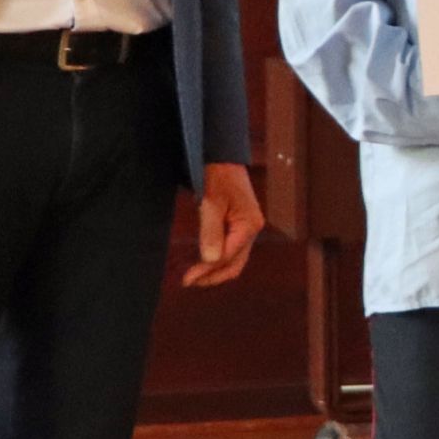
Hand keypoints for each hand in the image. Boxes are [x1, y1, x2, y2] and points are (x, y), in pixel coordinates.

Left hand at [184, 162, 264, 287]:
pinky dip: (218, 260)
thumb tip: (211, 260)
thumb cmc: (218, 175)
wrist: (223, 156)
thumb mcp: (211, 202)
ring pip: (235, 259)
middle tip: (189, 282)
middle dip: (213, 276)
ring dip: (215, 270)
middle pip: (236, 264)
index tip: (186, 279)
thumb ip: (211, 231)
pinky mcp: (239, 225)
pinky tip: (204, 262)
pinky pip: (231, 249)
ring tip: (194, 277)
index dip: (207, 270)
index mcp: (249, 225)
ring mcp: (247, 228)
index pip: (227, 256)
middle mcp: (252, 230)